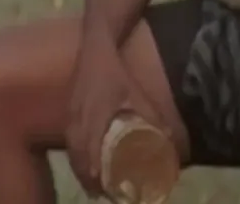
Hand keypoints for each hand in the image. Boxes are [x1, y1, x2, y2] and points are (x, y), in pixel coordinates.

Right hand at [65, 35, 141, 196]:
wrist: (95, 50)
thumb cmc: (118, 74)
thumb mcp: (140, 96)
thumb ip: (153, 119)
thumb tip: (171, 144)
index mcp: (96, 114)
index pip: (90, 147)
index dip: (94, 168)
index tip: (102, 187)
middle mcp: (79, 117)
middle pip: (77, 153)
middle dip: (86, 176)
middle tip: (100, 194)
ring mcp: (71, 114)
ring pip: (71, 148)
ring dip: (79, 168)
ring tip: (91, 187)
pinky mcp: (69, 112)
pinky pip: (69, 140)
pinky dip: (75, 156)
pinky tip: (82, 165)